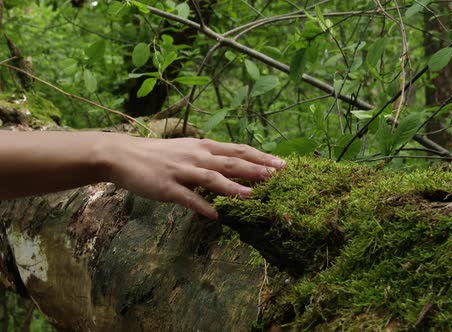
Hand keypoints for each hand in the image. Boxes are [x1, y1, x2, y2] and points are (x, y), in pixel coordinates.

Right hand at [104, 136, 285, 219]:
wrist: (124, 155)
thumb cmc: (161, 155)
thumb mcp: (189, 151)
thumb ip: (212, 159)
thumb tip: (237, 167)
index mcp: (204, 147)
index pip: (239, 150)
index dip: (261, 157)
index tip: (282, 164)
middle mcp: (197, 156)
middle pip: (230, 161)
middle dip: (255, 168)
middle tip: (277, 175)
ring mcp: (182, 171)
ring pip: (211, 178)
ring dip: (232, 187)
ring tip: (251, 195)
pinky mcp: (167, 187)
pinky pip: (187, 198)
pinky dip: (201, 206)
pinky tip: (215, 216)